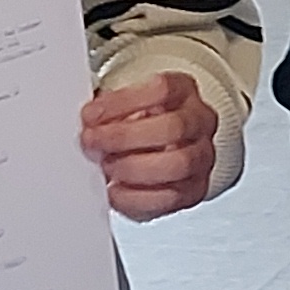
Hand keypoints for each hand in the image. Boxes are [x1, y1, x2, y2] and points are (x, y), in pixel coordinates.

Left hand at [82, 70, 216, 219]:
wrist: (167, 144)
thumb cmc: (142, 119)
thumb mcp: (125, 103)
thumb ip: (108, 110)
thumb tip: (87, 124)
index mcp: (184, 91)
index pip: (162, 90)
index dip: (122, 103)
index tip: (91, 115)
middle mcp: (199, 122)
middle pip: (173, 128)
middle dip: (124, 137)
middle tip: (92, 142)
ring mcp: (202, 157)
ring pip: (178, 164)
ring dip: (132, 168)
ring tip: (106, 167)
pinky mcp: (194, 190)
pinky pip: (170, 199)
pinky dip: (136, 198)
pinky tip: (115, 191)